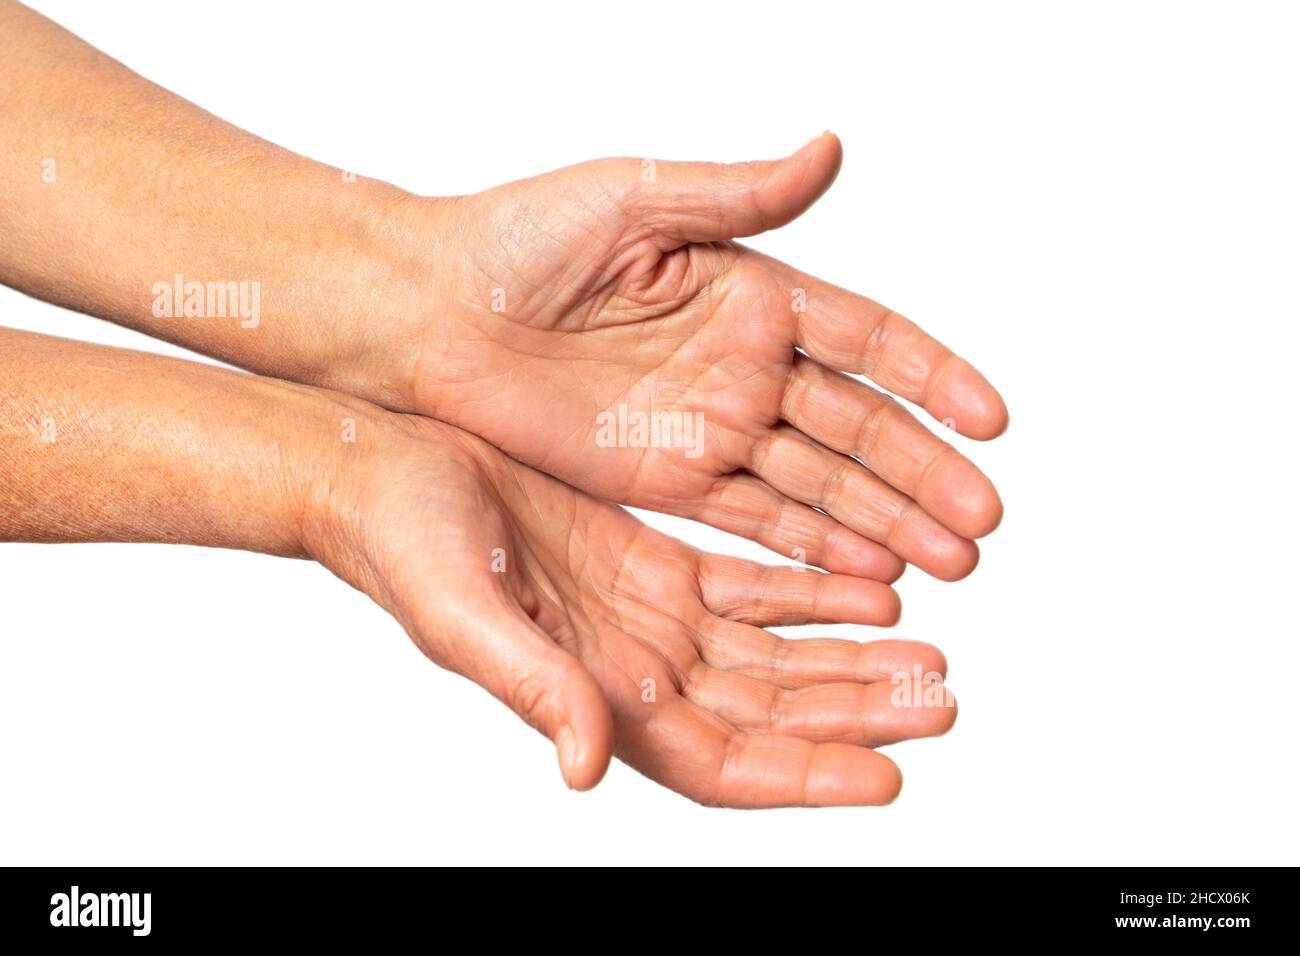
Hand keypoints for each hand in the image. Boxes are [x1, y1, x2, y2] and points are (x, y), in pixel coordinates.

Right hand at [310, 414, 956, 806]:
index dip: (804, 776)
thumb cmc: (398, 545)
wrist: (382, 471)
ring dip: (850, 656)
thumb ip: (534, 689)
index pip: (722, 763)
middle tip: (941, 698)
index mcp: (592, 698)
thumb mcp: (463, 617)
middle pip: (770, 713)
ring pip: (774, 654)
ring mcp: (647, 617)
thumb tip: (585, 766)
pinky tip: (870, 584)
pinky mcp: (651, 562)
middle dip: (855, 711)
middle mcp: (633, 670)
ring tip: (928, 650)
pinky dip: (813, 592)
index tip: (887, 773)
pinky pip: (752, 589)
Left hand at [407, 134, 1007, 581]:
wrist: (429, 314)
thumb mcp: (636, 200)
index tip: (990, 421)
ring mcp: (711, 426)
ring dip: (885, 522)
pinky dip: (813, 547)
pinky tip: (869, 574)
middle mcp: (744, 363)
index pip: (869, 340)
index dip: (932, 380)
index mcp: (751, 291)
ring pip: (820, 483)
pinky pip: (757, 518)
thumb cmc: (521, 237)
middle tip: (984, 519)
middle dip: (924, 473)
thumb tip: (832, 150)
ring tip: (953, 560)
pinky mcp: (670, 479)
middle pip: (859, 427)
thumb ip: (739, 196)